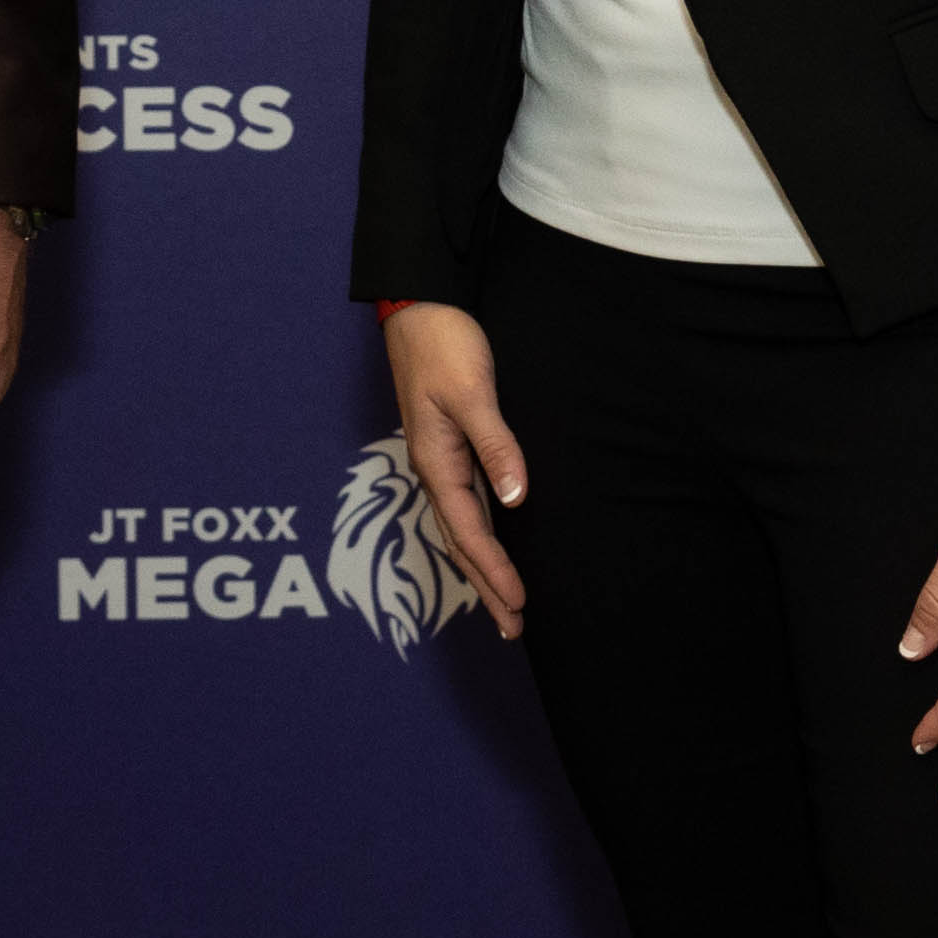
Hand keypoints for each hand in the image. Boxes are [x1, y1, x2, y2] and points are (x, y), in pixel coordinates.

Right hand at [382, 302, 528, 637]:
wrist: (418, 309)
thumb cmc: (444, 347)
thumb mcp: (473, 394)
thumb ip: (496, 445)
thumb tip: (514, 497)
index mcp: (436, 464)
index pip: (469, 532)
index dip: (495, 571)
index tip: (519, 604)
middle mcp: (435, 470)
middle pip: (462, 543)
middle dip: (487, 586)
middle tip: (514, 627)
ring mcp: (440, 460)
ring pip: (463, 528)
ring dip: (483, 567)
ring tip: (505, 602)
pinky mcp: (449, 446)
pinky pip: (465, 505)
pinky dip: (480, 536)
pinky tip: (493, 545)